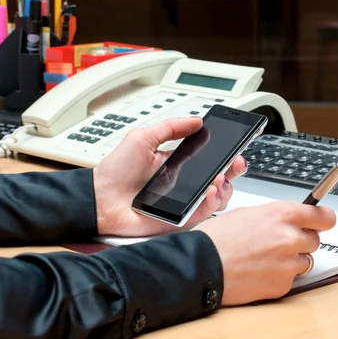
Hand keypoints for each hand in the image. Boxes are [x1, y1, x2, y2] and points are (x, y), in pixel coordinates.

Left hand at [93, 117, 247, 236]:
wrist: (100, 199)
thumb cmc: (116, 171)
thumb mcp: (142, 138)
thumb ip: (171, 127)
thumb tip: (196, 120)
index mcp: (178, 163)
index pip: (209, 157)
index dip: (225, 152)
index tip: (236, 144)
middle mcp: (185, 183)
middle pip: (220, 177)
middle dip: (234, 169)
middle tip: (237, 162)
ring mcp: (184, 201)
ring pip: (217, 197)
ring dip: (225, 186)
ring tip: (218, 178)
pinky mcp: (180, 219)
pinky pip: (204, 214)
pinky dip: (212, 203)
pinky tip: (209, 192)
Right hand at [193, 201, 335, 304]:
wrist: (202, 265)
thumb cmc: (218, 238)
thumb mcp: (248, 213)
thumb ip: (276, 217)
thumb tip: (290, 220)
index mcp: (283, 214)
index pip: (325, 217)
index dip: (323, 220)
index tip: (322, 222)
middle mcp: (291, 237)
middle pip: (315, 240)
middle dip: (301, 241)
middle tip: (279, 243)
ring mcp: (289, 263)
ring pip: (305, 261)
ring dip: (291, 260)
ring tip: (265, 259)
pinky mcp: (283, 285)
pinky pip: (291, 279)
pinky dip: (279, 276)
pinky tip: (259, 272)